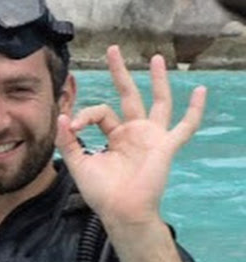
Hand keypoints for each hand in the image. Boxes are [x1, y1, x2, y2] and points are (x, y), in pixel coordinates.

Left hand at [56, 45, 205, 229]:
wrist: (121, 211)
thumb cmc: (102, 193)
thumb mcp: (78, 164)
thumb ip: (68, 141)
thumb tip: (60, 117)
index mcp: (113, 136)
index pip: (100, 112)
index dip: (83, 116)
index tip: (71, 128)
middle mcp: (133, 132)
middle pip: (128, 95)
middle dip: (120, 72)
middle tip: (112, 49)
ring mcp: (151, 137)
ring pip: (158, 102)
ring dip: (158, 80)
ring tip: (156, 58)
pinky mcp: (165, 145)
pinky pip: (185, 126)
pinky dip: (194, 109)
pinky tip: (200, 91)